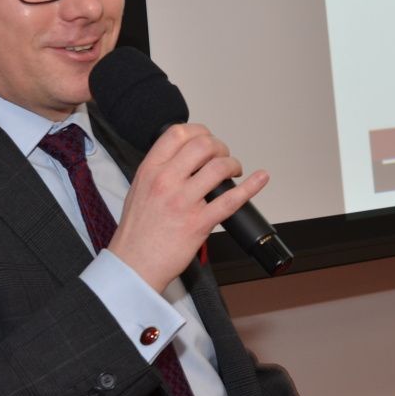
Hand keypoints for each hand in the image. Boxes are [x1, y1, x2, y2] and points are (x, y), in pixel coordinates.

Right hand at [109, 123, 268, 291]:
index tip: (208, 138)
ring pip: (219, 168)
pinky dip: (251, 187)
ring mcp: (183, 202)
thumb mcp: (139, 189)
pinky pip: (231, 200)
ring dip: (233, 164)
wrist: (134, 264)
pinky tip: (260, 179)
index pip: (178, 133)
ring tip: (234, 171)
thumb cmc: (137, 232)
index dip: (199, 131)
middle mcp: (166, 181)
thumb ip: (160, 170)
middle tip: (222, 157)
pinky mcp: (199, 223)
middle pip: (203, 144)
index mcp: (150, 170)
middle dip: (220, 147)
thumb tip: (184, 157)